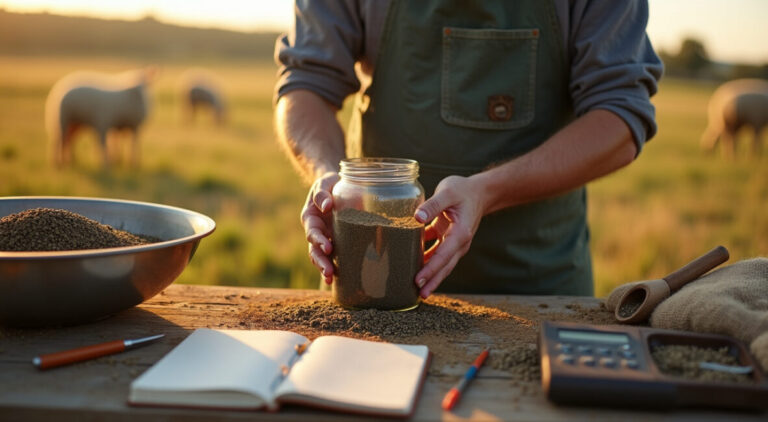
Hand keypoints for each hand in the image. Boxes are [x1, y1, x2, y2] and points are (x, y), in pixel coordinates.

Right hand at [301, 172, 339, 284]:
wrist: (336, 186)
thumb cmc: (329, 184)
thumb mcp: (324, 183)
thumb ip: (322, 193)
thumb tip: (326, 206)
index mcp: (311, 218)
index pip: (312, 232)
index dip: (318, 240)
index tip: (327, 247)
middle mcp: (316, 231)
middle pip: (314, 250)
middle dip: (320, 262)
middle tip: (329, 272)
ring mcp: (326, 238)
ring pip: (322, 257)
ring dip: (325, 268)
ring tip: (331, 279)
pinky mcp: (337, 242)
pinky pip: (335, 256)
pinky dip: (337, 267)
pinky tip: (343, 278)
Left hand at [413, 175, 485, 297]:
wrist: (479, 191)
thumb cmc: (464, 190)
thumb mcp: (448, 192)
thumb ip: (432, 205)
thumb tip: (416, 217)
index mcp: (460, 234)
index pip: (443, 256)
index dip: (431, 269)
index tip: (419, 281)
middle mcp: (459, 243)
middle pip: (444, 267)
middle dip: (432, 281)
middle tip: (419, 295)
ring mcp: (454, 243)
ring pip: (441, 263)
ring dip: (430, 274)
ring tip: (416, 287)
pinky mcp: (448, 239)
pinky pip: (436, 252)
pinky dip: (426, 259)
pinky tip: (411, 264)